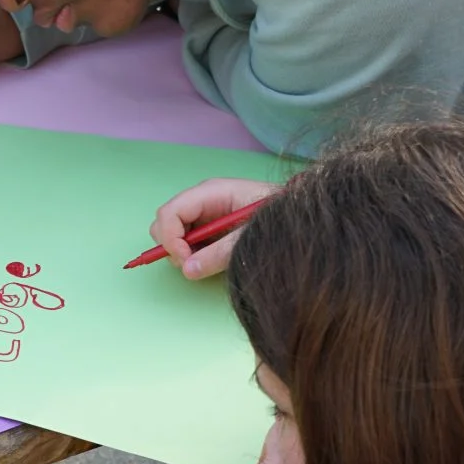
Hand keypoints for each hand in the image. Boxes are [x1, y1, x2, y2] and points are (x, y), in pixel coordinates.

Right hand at [150, 178, 281, 279]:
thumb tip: (188, 271)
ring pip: (172, 234)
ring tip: (206, 262)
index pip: (169, 212)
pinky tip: (212, 258)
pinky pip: (187, 242)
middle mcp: (201, 200)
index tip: (185, 261)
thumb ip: (219, 254)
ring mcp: (203, 214)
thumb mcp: (249, 236)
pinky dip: (192, 255)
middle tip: (194, 264)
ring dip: (182, 253)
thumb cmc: (276, 218)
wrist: (298, 217)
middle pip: (164, 222)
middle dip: (172, 246)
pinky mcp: (209, 227)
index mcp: (209, 192)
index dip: (170, 239)